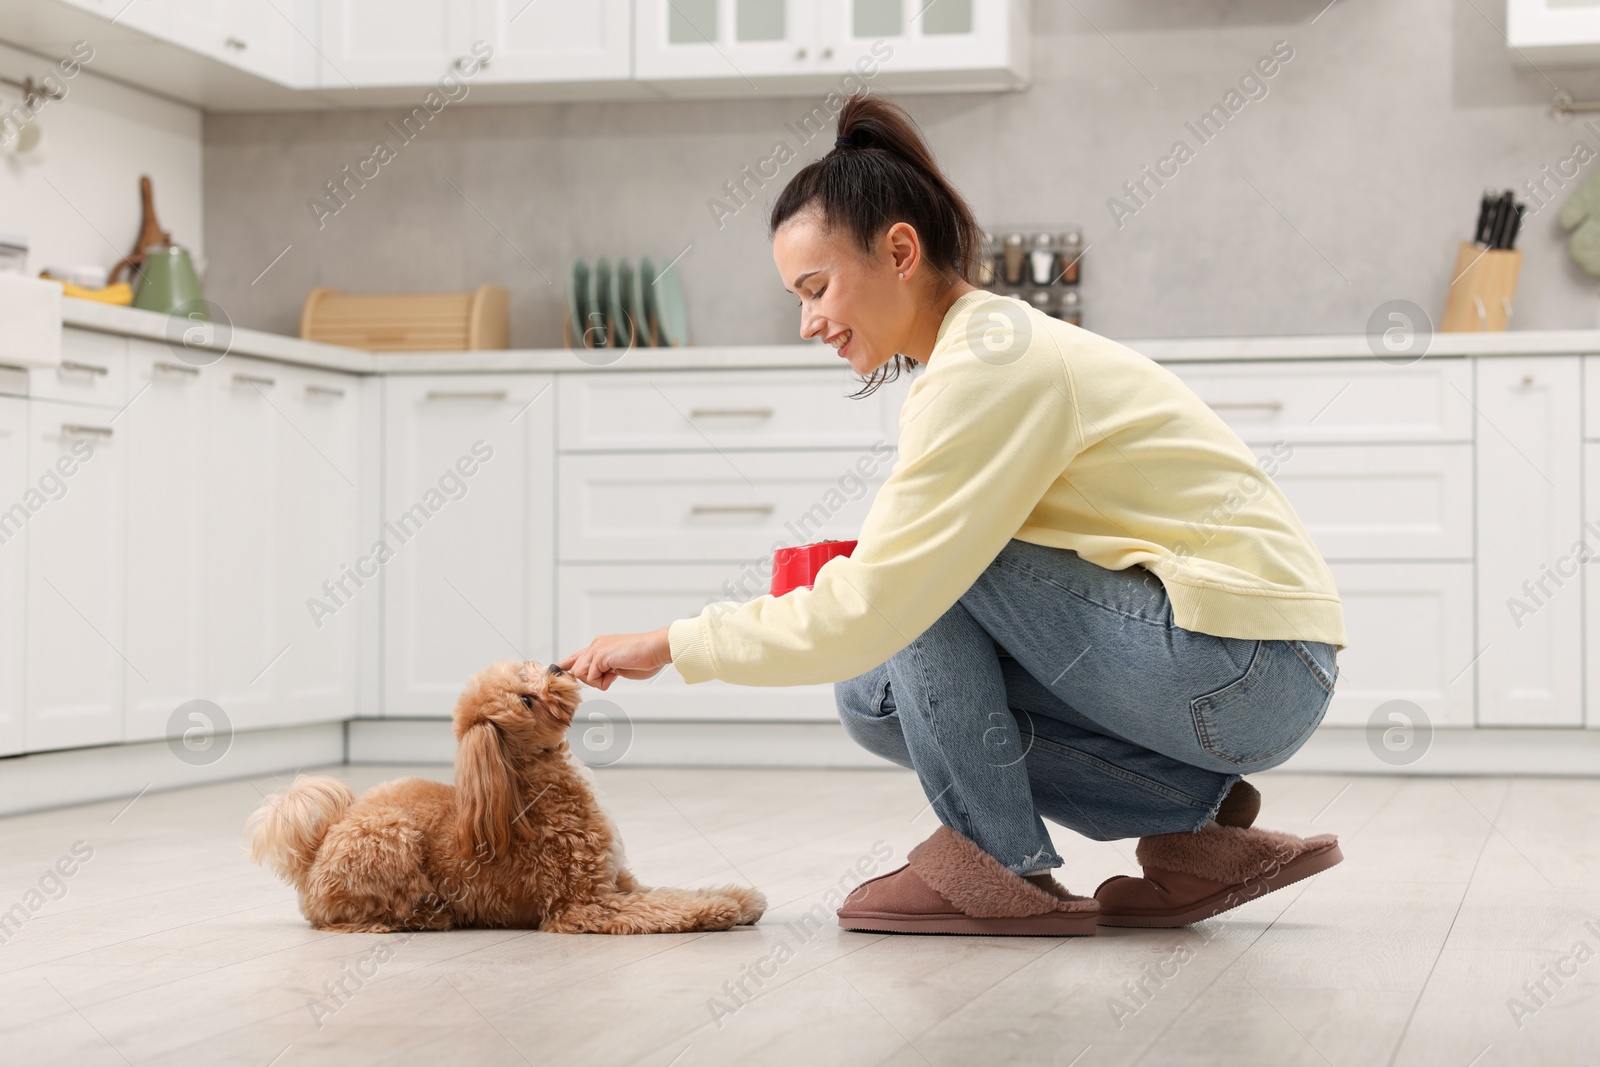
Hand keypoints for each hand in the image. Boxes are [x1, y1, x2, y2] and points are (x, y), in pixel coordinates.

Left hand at [557, 627, 671, 689]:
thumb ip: (606, 668)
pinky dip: (604, 681)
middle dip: (590, 679)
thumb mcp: (619, 664)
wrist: (656, 649)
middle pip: (576, 669)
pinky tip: (617, 672)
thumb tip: (599, 677)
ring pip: (581, 674)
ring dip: (597, 681)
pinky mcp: (600, 656)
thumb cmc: (645, 657)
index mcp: (600, 645)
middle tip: (610, 676)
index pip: (577, 656)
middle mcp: (596, 645)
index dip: (566, 665)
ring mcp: (597, 649)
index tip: (555, 670)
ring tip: (615, 673)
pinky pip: (591, 677)